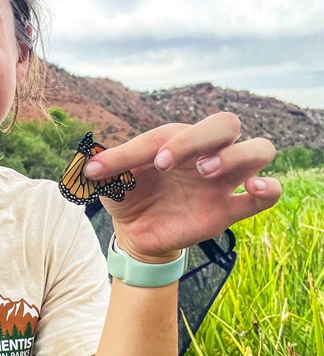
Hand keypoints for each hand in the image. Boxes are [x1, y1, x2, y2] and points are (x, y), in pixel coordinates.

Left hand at [85, 112, 281, 262]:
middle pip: (225, 124)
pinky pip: (268, 193)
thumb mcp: (108, 183)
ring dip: (236, 156)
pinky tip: (252, 188)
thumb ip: (103, 169)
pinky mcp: (232, 208)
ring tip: (205, 172)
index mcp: (176, 139)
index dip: (142, 146)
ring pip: (258, 149)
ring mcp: (223, 180)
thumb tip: (87, 164)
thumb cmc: (126, 194)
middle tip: (166, 163)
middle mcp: (205, 153)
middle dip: (198, 137)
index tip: (109, 169)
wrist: (137, 232)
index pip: (170, 132)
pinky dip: (268, 187)